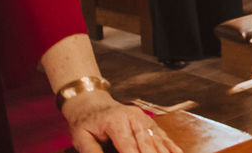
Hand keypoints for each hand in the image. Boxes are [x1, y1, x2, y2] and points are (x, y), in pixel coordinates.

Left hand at [61, 90, 180, 152]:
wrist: (92, 103)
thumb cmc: (86, 122)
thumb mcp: (81, 137)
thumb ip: (92, 152)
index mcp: (116, 121)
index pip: (128, 145)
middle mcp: (133, 117)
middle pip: (146, 142)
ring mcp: (144, 118)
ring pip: (157, 139)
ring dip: (164, 152)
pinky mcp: (149, 122)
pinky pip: (162, 135)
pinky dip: (170, 145)